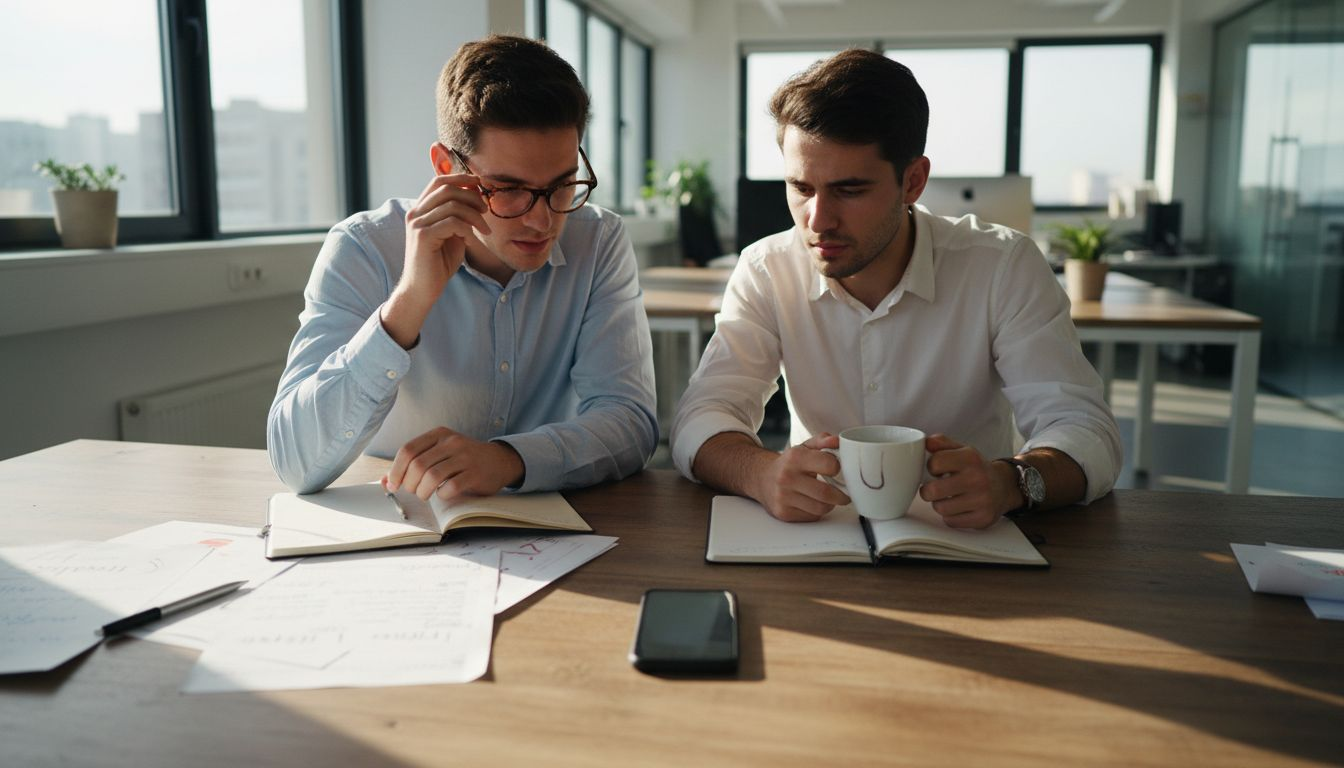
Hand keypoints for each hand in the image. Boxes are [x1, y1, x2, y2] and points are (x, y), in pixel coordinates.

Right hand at [381, 175, 492, 346]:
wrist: (423, 289)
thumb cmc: (439, 263)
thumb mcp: (452, 235)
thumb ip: (459, 217)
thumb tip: (475, 199)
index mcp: (420, 210)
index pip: (438, 181)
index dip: (460, 177)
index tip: (479, 183)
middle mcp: (415, 213)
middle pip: (446, 189)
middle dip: (471, 196)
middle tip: (486, 210)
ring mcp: (417, 224)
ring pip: (453, 205)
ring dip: (474, 216)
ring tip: (484, 229)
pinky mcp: (423, 236)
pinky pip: (453, 223)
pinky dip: (468, 229)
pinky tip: (473, 240)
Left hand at [382, 427, 523, 500]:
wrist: (499, 461)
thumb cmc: (463, 459)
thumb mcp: (439, 453)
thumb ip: (413, 465)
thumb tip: (385, 482)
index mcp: (439, 434)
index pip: (408, 450)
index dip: (396, 470)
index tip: (393, 484)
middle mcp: (451, 442)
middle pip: (418, 465)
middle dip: (410, 484)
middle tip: (413, 491)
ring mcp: (465, 457)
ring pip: (432, 476)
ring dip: (423, 491)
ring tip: (426, 495)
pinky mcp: (475, 473)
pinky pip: (451, 487)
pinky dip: (442, 495)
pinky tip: (444, 493)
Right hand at [754, 433, 850, 522]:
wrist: (761, 478)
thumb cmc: (789, 464)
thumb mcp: (804, 447)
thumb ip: (822, 441)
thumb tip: (836, 441)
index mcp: (795, 458)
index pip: (829, 465)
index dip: (838, 468)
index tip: (836, 470)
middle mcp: (787, 477)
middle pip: (826, 493)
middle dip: (841, 494)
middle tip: (844, 492)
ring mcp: (783, 497)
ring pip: (821, 508)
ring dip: (829, 504)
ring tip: (827, 497)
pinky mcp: (783, 513)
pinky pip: (812, 516)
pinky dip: (817, 511)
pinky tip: (812, 503)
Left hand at [918, 434, 1018, 529]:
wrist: (1005, 487)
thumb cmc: (976, 468)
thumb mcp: (962, 450)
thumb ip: (941, 443)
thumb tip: (926, 442)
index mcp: (970, 458)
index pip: (935, 463)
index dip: (931, 467)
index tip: (937, 470)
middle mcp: (977, 478)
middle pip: (933, 490)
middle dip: (928, 490)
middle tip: (934, 488)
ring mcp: (982, 500)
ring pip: (940, 508)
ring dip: (939, 504)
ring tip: (948, 498)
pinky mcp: (983, 518)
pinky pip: (951, 522)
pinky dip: (950, 516)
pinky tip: (958, 508)